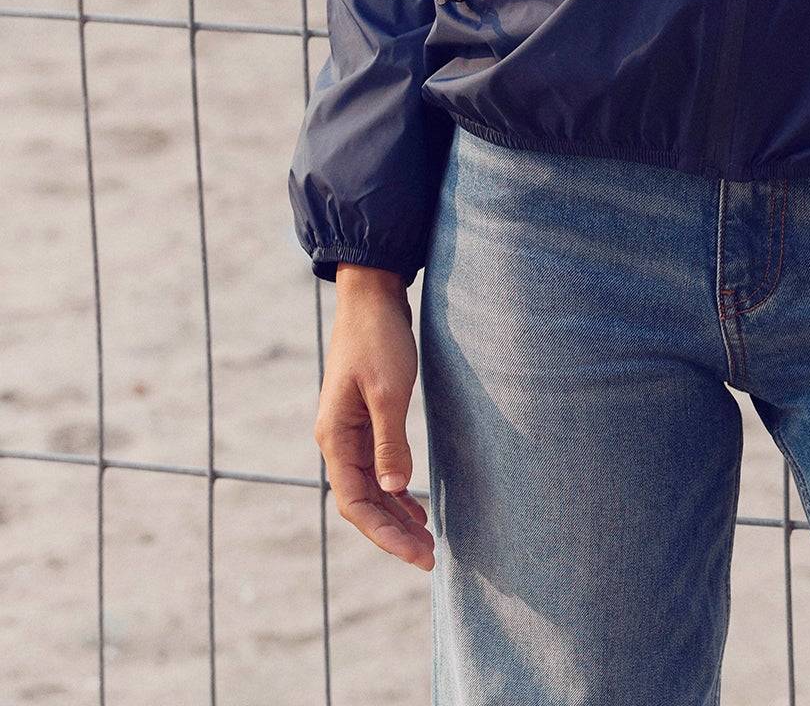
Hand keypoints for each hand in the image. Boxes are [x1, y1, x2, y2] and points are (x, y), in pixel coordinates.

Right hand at [314, 268, 434, 571]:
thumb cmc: (379, 338)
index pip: (355, 502)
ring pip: (371, 488)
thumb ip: (391, 441)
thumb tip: (396, 491)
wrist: (372, 296)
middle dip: (393, 533)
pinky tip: (415, 506)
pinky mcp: (366, 420)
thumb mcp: (389, 390)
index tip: (417, 554)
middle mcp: (337, 441)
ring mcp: (350, 432)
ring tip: (426, 542)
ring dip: (396, 517)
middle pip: (362, 502)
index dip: (385, 534)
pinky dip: (396, 491)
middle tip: (430, 559)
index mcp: (334, 438)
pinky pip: (378, 468)